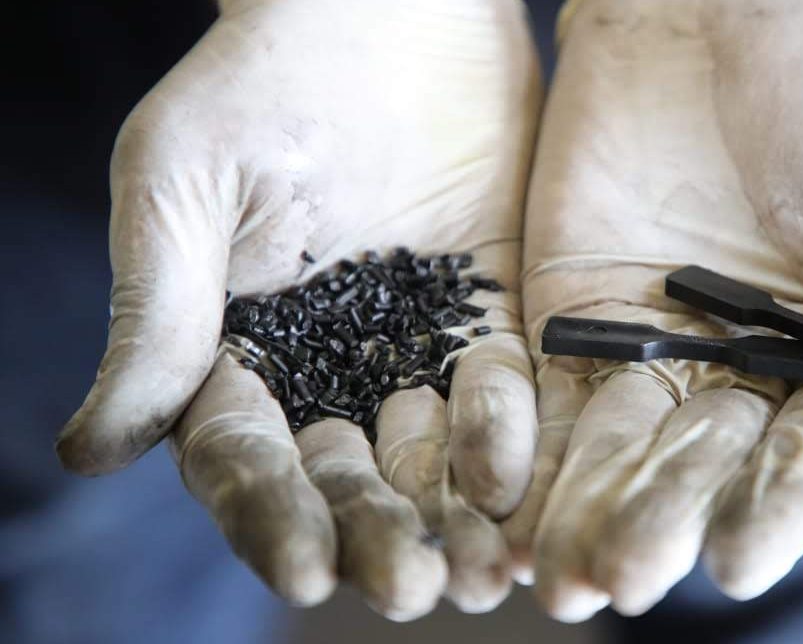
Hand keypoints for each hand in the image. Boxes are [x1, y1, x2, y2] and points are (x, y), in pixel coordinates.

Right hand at [56, 0, 540, 617]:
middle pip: (350, 479)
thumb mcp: (183, 188)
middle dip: (377, 534)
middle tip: (411, 588)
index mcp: (242, 357)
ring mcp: (419, 350)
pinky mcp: (495, 320)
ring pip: (434, 458)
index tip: (301, 570)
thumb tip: (89, 453)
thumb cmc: (261, 81)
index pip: (249, 461)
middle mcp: (331, 372)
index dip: (271, 517)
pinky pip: (510, 396)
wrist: (385, 13)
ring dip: (458, 519)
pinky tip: (534, 497)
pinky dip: (519, 446)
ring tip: (484, 575)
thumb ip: (160, 320)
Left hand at [503, 0, 802, 619]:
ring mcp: (649, 349)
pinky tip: (501, 502)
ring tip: (561, 571)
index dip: (777, 509)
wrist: (724, 3)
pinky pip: (542, 394)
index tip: (736, 560)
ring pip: (616, 448)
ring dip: (585, 507)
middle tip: (626, 577)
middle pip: (701, 469)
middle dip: (663, 520)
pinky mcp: (566, 321)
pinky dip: (522, 447)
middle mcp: (740, 374)